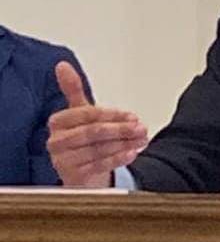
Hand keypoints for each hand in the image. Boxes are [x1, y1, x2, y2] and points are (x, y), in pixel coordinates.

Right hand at [46, 61, 147, 186]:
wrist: (80, 172)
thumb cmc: (83, 138)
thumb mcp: (81, 113)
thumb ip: (73, 89)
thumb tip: (62, 65)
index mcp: (58, 122)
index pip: (88, 114)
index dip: (113, 114)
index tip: (132, 115)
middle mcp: (56, 142)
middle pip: (93, 132)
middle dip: (121, 129)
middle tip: (141, 127)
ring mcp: (62, 161)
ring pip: (98, 149)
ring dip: (124, 143)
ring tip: (142, 139)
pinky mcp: (72, 177)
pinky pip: (99, 165)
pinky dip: (118, 158)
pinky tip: (132, 153)